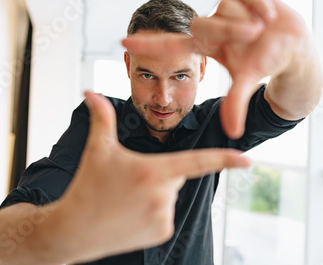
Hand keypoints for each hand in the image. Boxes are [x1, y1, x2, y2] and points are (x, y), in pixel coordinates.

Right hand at [57, 91, 249, 261]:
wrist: (75, 229)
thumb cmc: (88, 184)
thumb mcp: (98, 148)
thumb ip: (102, 116)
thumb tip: (91, 91)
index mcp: (154, 170)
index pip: (198, 162)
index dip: (225, 159)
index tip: (247, 160)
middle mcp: (164, 195)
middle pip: (176, 174)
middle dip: (158, 172)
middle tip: (129, 181)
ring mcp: (164, 217)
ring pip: (170, 194)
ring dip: (155, 192)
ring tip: (127, 199)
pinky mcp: (162, 232)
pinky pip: (166, 213)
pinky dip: (154, 210)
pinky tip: (131, 213)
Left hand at [122, 0, 312, 138]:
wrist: (293, 45)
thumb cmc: (266, 63)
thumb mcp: (247, 82)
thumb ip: (235, 103)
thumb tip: (233, 134)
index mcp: (206, 47)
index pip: (171, 44)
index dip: (148, 45)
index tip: (122, 43)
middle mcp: (211, 27)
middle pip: (200, 23)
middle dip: (229, 29)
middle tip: (254, 35)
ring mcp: (225, 10)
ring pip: (224, 7)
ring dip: (248, 18)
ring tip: (263, 28)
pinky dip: (258, 2)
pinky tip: (268, 14)